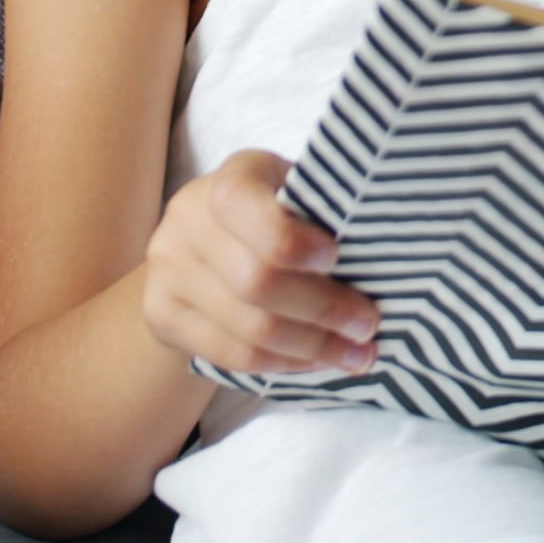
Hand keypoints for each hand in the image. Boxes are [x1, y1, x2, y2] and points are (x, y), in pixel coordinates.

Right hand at [138, 150, 381, 376]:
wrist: (196, 248)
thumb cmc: (269, 216)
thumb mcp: (292, 195)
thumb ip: (321, 213)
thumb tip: (382, 254)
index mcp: (227, 179)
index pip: (243, 206)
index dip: (290, 239)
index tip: (336, 258)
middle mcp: (186, 219)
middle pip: (255, 281)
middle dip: (323, 309)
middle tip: (369, 326)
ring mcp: (166, 271)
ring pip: (248, 327)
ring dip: (312, 348)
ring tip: (357, 355)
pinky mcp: (161, 316)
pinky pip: (232, 355)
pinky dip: (284, 364)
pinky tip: (317, 362)